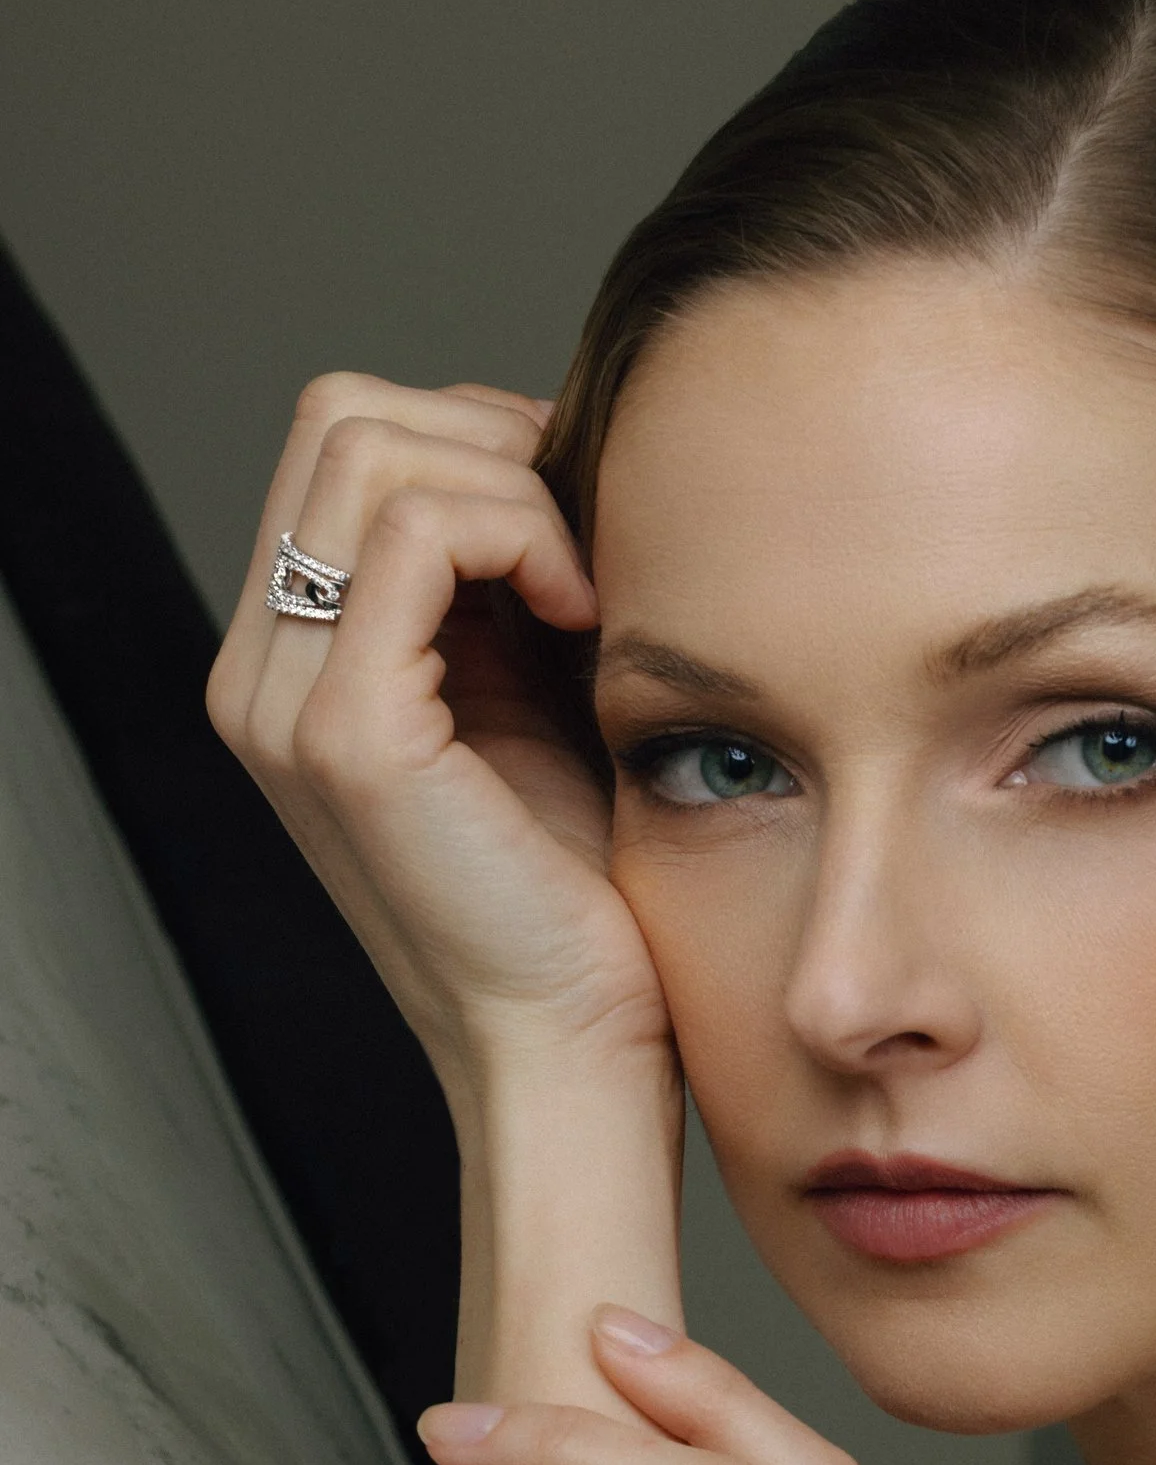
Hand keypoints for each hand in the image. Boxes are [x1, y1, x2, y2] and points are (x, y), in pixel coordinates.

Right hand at [208, 375, 667, 1094]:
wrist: (572, 1047)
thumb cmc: (575, 895)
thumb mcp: (530, 697)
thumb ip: (500, 585)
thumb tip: (543, 440)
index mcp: (292, 662)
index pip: (342, 441)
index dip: (476, 438)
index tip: (579, 517)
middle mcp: (259, 675)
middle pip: (339, 417)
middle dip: (488, 440)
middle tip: (587, 537)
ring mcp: (287, 703)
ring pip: (371, 449)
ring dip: (512, 486)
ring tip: (587, 589)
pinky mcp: (348, 736)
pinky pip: (417, 532)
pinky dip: (522, 533)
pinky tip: (584, 613)